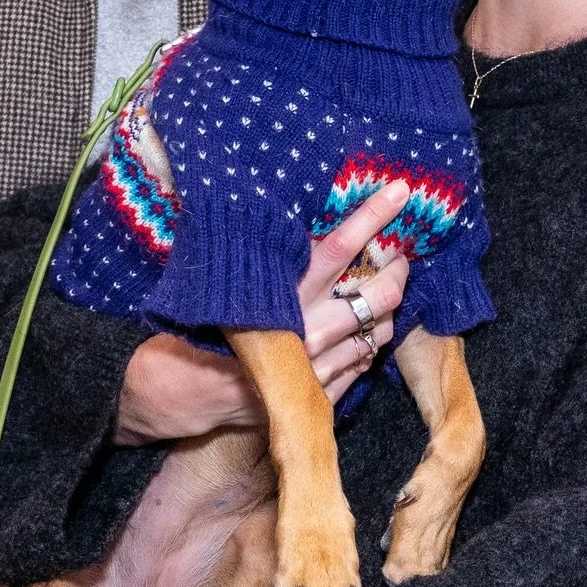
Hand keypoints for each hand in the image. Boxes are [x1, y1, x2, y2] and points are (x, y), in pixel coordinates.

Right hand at [113, 179, 410, 443]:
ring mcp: (317, 365)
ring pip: (378, 331)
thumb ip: (273, 257)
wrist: (183, 390)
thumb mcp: (236, 281)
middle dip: (397, 269)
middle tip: (402, 253)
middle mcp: (306, 327)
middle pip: (375, 293)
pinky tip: (362, 331)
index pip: (338, 246)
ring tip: (386, 289)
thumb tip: (301, 215)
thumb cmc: (207, 323)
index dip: (372, 216)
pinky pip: (362, 364)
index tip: (400, 191)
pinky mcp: (320, 394)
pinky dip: (368, 344)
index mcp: (282, 290)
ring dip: (389, 309)